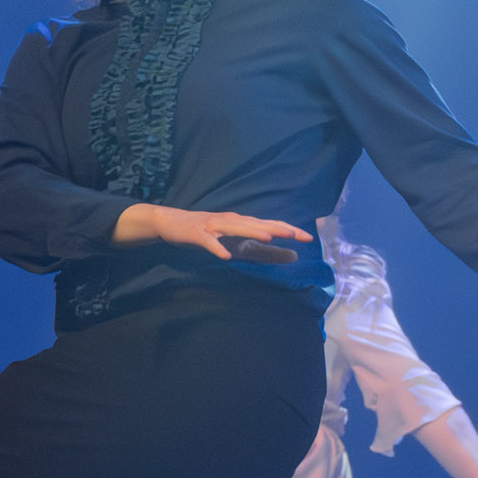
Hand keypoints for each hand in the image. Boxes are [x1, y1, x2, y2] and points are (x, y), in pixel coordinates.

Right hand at [119, 204, 315, 262]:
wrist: (170, 222)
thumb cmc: (207, 232)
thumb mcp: (236, 242)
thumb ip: (260, 250)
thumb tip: (288, 257)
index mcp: (241, 222)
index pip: (269, 225)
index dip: (288, 230)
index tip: (308, 237)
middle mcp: (230, 221)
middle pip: (257, 224)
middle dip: (276, 228)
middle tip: (296, 234)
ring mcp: (213, 226)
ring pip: (236, 228)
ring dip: (252, 232)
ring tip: (269, 237)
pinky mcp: (197, 234)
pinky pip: (208, 242)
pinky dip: (217, 247)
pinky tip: (225, 256)